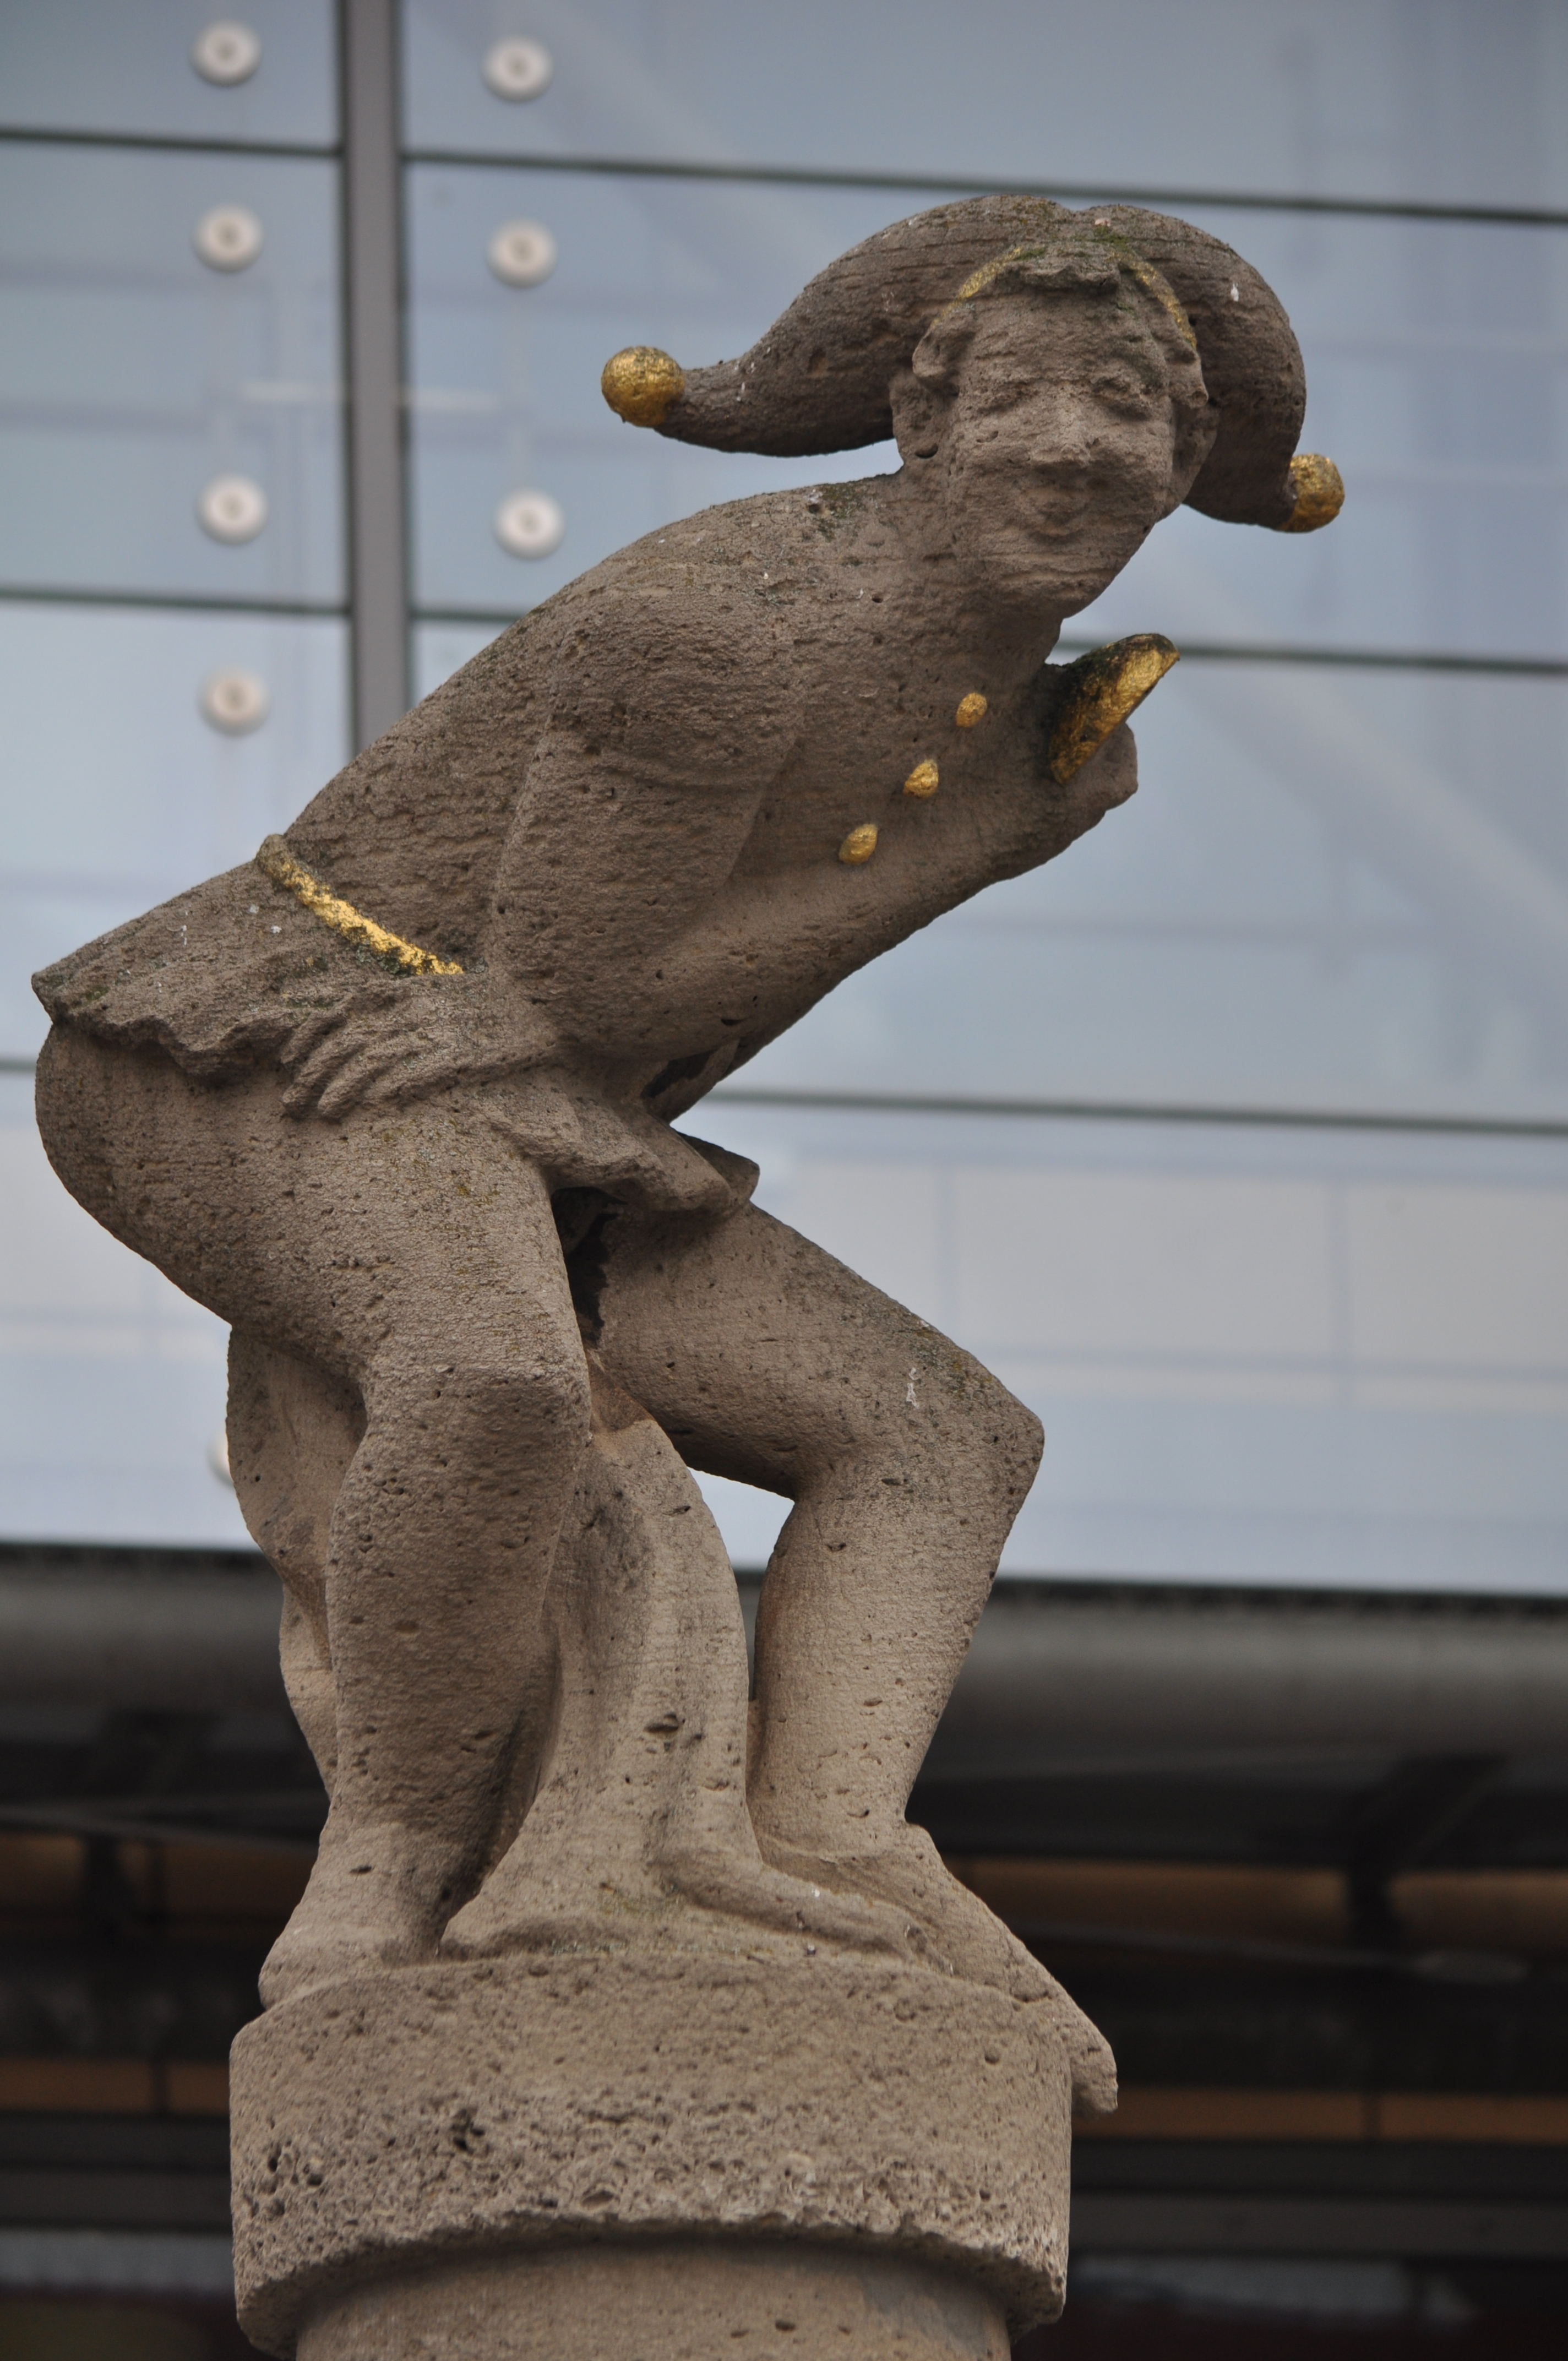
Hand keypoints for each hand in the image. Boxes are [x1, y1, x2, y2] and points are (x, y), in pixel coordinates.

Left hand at [279, 979, 547, 1118]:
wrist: (543, 999)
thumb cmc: (489, 1004)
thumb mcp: (437, 994)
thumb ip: (398, 1007)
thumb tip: (353, 1026)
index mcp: (403, 992)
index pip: (337, 1012)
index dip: (306, 1038)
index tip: (285, 1064)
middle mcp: (412, 1009)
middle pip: (346, 1041)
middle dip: (311, 1074)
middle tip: (290, 1106)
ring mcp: (436, 1031)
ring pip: (373, 1058)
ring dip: (342, 1086)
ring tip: (321, 1113)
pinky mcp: (462, 1054)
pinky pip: (417, 1071)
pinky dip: (391, 1086)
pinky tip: (371, 1106)